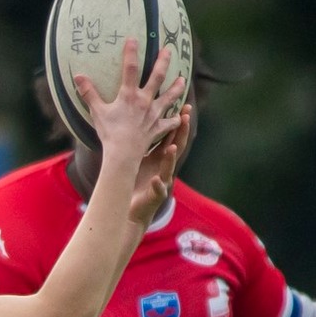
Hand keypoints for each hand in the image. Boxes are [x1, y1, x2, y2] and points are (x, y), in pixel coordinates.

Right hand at [76, 40, 186, 169]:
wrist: (123, 153)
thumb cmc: (109, 132)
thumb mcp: (97, 112)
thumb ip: (89, 93)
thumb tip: (77, 76)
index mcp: (129, 95)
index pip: (131, 69)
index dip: (131, 53)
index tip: (133, 39)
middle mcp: (145, 101)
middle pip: (157, 77)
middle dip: (163, 62)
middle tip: (168, 50)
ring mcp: (154, 114)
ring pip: (170, 97)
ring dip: (176, 88)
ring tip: (182, 80)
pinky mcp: (158, 127)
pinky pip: (170, 123)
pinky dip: (175, 120)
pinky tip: (179, 117)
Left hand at [127, 108, 185, 224]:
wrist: (129, 210)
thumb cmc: (134, 182)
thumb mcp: (139, 159)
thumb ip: (142, 143)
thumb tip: (137, 121)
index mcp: (159, 158)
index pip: (172, 137)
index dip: (178, 123)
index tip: (184, 106)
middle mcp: (164, 168)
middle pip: (177, 147)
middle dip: (182, 132)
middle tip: (186, 116)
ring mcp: (162, 182)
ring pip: (169, 168)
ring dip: (171, 158)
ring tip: (172, 147)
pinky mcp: (156, 196)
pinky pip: (159, 190)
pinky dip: (158, 185)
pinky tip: (156, 180)